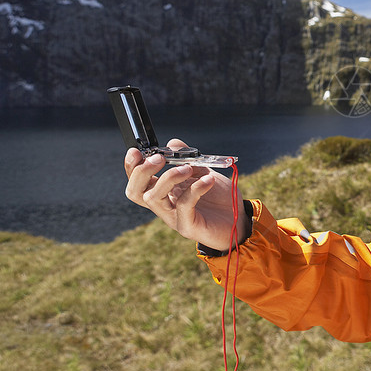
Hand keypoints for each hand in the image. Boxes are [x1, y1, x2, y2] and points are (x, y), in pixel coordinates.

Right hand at [124, 139, 248, 250]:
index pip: (137, 181)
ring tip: (188, 168)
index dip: (131, 167)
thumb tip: (172, 144)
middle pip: (135, 192)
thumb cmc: (218, 197)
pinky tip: (208, 180)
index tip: (137, 151)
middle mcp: (164, 205)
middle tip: (159, 158)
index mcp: (163, 191)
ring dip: (168, 177)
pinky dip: (195, 189)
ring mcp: (173, 217)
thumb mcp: (203, 172)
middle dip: (142, 172)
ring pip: (153, 199)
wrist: (239, 219)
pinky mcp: (188, 226)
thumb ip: (188, 158)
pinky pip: (183, 206)